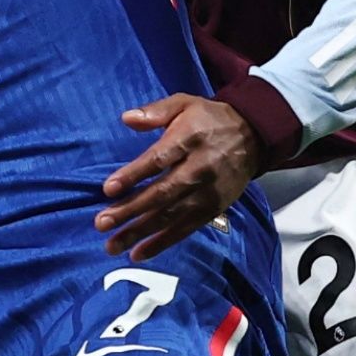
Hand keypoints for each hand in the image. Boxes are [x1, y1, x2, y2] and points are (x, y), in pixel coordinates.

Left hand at [98, 94, 259, 260]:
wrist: (254, 136)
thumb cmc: (209, 119)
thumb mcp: (184, 103)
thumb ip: (155, 111)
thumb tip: (126, 118)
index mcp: (189, 140)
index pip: (158, 160)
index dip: (133, 175)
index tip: (108, 189)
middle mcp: (198, 169)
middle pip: (161, 194)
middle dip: (130, 211)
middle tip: (101, 223)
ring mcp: (207, 193)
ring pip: (170, 216)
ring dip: (140, 232)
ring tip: (112, 245)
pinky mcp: (213, 209)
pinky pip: (184, 229)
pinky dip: (161, 243)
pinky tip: (138, 252)